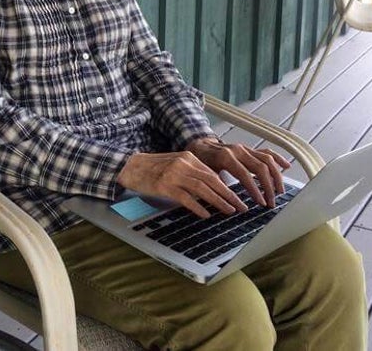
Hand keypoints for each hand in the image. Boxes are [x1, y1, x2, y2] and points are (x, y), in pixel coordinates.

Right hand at [117, 150, 249, 217]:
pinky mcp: (165, 185)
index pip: (212, 173)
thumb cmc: (154, 167)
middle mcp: (183, 163)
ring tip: (229, 211)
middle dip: (228, 195)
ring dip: (218, 201)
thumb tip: (212, 187)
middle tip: (240, 206)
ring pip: (202, 189)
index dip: (227, 187)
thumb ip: (192, 172)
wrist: (131, 166)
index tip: (237, 198)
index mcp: (189, 157)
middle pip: (211, 180)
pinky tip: (206, 215)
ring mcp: (174, 174)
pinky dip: (198, 207)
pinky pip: (185, 197)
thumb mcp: (176, 163)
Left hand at [186, 137, 290, 208]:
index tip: (261, 203)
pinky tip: (286, 166)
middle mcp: (238, 151)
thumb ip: (216, 185)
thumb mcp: (204, 174)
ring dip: (276, 176)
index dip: (255, 190)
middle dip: (268, 187)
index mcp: (226, 157)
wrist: (199, 144)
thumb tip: (226, 202)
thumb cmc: (201, 160)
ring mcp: (245, 148)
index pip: (245, 175)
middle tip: (271, 202)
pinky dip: (277, 158)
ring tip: (279, 191)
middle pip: (261, 167)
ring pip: (267, 159)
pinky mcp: (249, 149)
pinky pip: (266, 152)